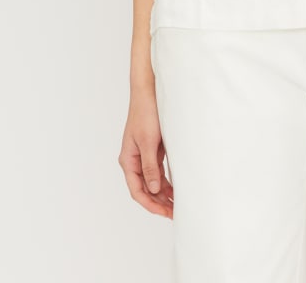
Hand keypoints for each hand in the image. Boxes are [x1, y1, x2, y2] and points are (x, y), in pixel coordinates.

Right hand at [119, 87, 174, 217]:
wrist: (149, 91)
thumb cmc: (146, 113)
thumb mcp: (148, 142)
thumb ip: (150, 167)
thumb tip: (154, 189)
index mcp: (128, 160)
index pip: (137, 190)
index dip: (151, 204)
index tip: (165, 212)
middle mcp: (133, 160)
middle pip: (145, 188)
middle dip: (158, 202)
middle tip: (175, 212)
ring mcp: (143, 154)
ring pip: (152, 181)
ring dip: (163, 193)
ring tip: (177, 204)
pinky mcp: (152, 148)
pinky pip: (157, 170)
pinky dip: (166, 180)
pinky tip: (175, 188)